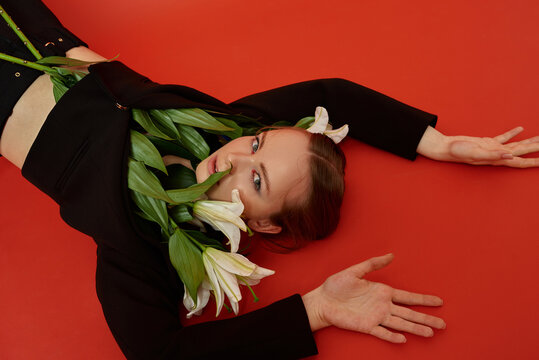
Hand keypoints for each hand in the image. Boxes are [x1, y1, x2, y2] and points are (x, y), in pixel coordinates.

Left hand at [302, 254, 444, 342]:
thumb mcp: (355, 271)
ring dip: (415, 328)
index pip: (408, 297)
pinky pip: (381, 332)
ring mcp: (375, 317)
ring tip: (430, 333)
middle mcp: (383, 306)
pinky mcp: (366, 326)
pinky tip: (403, 338)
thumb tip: (391, 255)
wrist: (321, 300)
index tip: (439, 302)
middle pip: (409, 313)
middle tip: (443, 324)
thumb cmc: (336, 285)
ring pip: (400, 324)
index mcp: (382, 292)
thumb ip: (373, 264)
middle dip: (426, 318)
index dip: (423, 299)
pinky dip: (392, 336)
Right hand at [417, 126, 538, 167]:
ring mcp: (493, 148)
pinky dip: (513, 133)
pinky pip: (504, 137)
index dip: (534, 162)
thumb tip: (510, 156)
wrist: (445, 148)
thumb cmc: (457, 152)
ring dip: (529, 142)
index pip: (520, 161)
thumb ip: (492, 155)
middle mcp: (497, 154)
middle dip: (536, 150)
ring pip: (516, 145)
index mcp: (496, 158)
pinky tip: (521, 129)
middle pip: (522, 152)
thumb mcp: (475, 153)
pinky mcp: (487, 142)